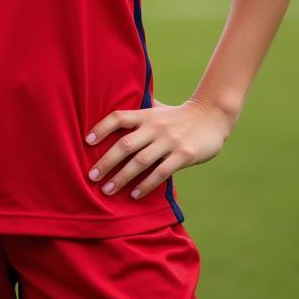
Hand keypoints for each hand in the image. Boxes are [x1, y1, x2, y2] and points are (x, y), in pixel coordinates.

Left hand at [84, 96, 235, 199]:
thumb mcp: (158, 108)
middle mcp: (155, 127)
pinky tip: (135, 194)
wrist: (212, 116)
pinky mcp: (184, 155)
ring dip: (122, 177)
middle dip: (106, 162)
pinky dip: (146, 185)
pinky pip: (161, 172)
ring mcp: (170, 141)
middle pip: (125, 144)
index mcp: (146, 115)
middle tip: (91, 176)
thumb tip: (116, 104)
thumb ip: (140, 110)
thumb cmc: (179, 115)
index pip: (119, 117)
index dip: (101, 128)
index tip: (87, 141)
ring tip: (107, 190)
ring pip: (140, 161)